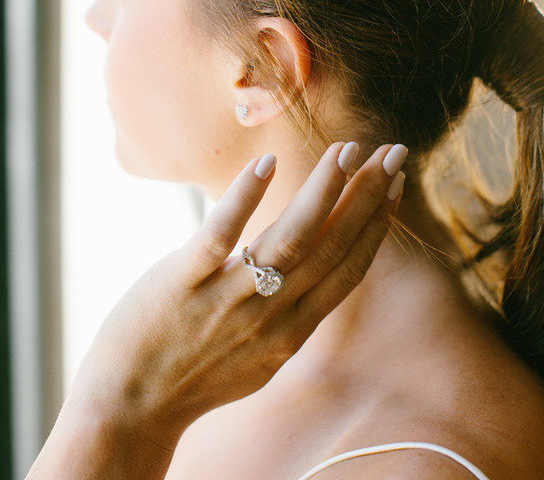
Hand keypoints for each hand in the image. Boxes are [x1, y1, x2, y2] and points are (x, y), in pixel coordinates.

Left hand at [27, 141, 405, 479]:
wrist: (129, 410)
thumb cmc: (195, 375)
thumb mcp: (259, 354)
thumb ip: (290, 311)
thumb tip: (311, 265)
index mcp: (293, 331)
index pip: (349, 269)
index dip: (378, 225)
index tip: (396, 184)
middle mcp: (271, 316)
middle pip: (331, 248)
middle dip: (368, 197)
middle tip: (393, 152)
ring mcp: (227, 299)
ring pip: (289, 240)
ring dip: (323, 193)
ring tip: (346, 152)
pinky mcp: (182, 282)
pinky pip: (219, 236)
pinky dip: (245, 198)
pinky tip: (267, 163)